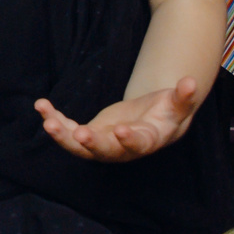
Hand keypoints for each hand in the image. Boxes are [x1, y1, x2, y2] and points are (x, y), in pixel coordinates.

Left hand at [36, 78, 201, 160]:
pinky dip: (54, 119)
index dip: (129, 140)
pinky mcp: (88, 136)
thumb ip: (183, 96)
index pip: (138, 144)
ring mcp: (102, 145)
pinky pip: (67, 131)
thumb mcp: (176, 105)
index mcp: (146, 140)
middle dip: (91, 143)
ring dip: (62, 135)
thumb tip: (192, 82)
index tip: (121, 131)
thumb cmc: (166, 113)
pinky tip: (41, 105)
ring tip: (48, 121)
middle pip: (105, 151)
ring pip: (79, 147)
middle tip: (79, 134)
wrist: (151, 123)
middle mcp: (121, 149)